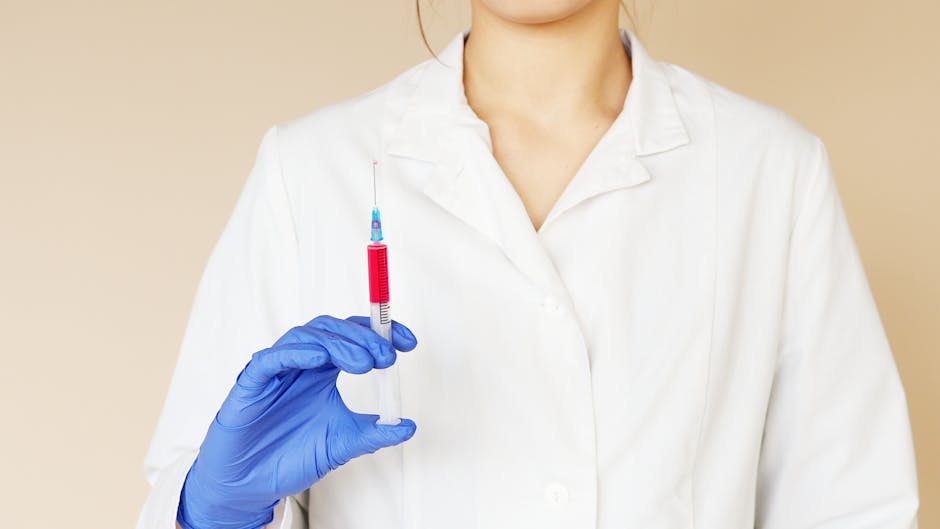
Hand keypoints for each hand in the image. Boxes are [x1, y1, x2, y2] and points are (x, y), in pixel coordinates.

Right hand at [176, 315, 417, 528]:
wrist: (252, 484)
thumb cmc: (291, 456)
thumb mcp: (343, 443)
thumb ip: (375, 433)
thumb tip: (409, 426)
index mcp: (323, 371)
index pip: (354, 337)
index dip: (381, 333)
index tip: (408, 343)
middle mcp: (302, 363)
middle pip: (333, 329)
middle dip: (363, 338)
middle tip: (386, 358)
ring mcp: (278, 370)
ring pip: (306, 335)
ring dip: (338, 343)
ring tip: (363, 363)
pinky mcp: (252, 382)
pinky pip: (272, 358)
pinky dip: (297, 353)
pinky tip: (321, 360)